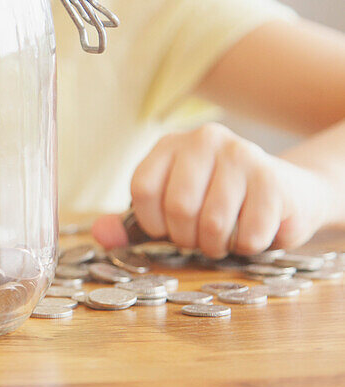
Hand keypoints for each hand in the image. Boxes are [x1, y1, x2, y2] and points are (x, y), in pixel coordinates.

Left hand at [127, 122, 335, 256]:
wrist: (286, 193)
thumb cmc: (218, 204)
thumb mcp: (170, 211)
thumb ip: (132, 224)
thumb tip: (99, 233)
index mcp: (170, 144)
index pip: (142, 189)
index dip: (152, 223)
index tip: (168, 229)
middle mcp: (204, 139)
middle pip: (178, 208)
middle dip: (188, 238)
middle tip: (201, 237)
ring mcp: (241, 154)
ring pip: (213, 223)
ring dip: (218, 246)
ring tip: (225, 237)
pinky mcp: (272, 178)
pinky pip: (250, 234)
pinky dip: (248, 247)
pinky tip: (252, 231)